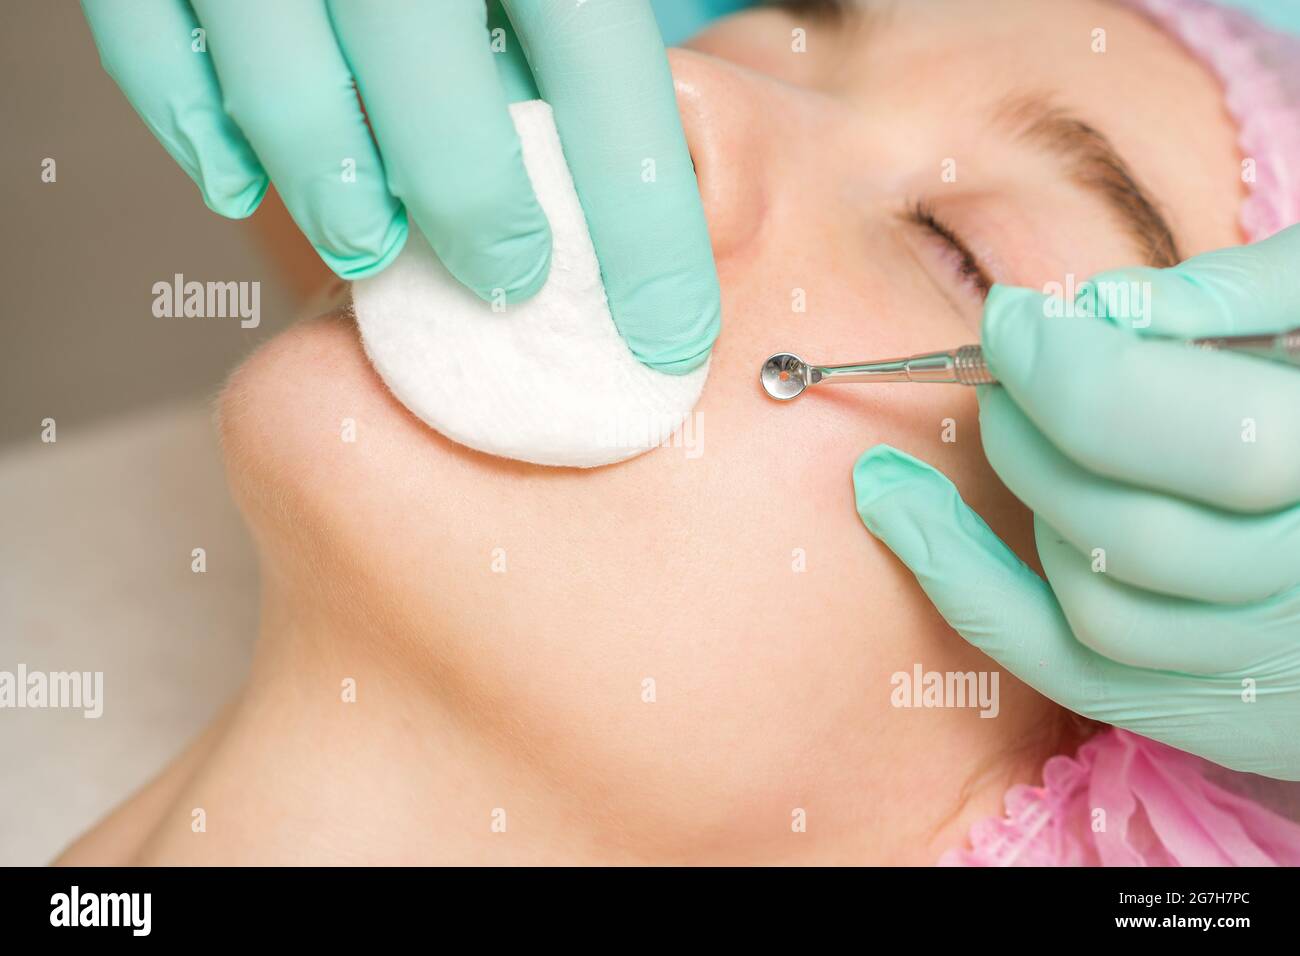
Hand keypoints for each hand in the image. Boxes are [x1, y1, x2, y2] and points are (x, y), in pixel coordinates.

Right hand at [81, 0, 718, 371]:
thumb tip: (664, 131)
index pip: (601, 80)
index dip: (643, 226)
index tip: (668, 332)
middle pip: (442, 101)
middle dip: (481, 216)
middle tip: (509, 280)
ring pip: (291, 90)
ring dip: (336, 195)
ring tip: (371, 249)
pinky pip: (150, 46)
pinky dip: (192, 127)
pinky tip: (237, 180)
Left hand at [852, 223, 1299, 779]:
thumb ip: (1244, 294)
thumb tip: (1103, 307)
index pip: (1206, 441)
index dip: (1080, 372)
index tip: (1013, 316)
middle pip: (1128, 530)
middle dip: (1035, 430)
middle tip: (1010, 368)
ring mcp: (1251, 662)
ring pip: (1090, 596)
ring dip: (1027, 496)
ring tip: (1024, 427)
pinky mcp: (1194, 703)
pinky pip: (1053, 657)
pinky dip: (960, 580)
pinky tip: (899, 505)